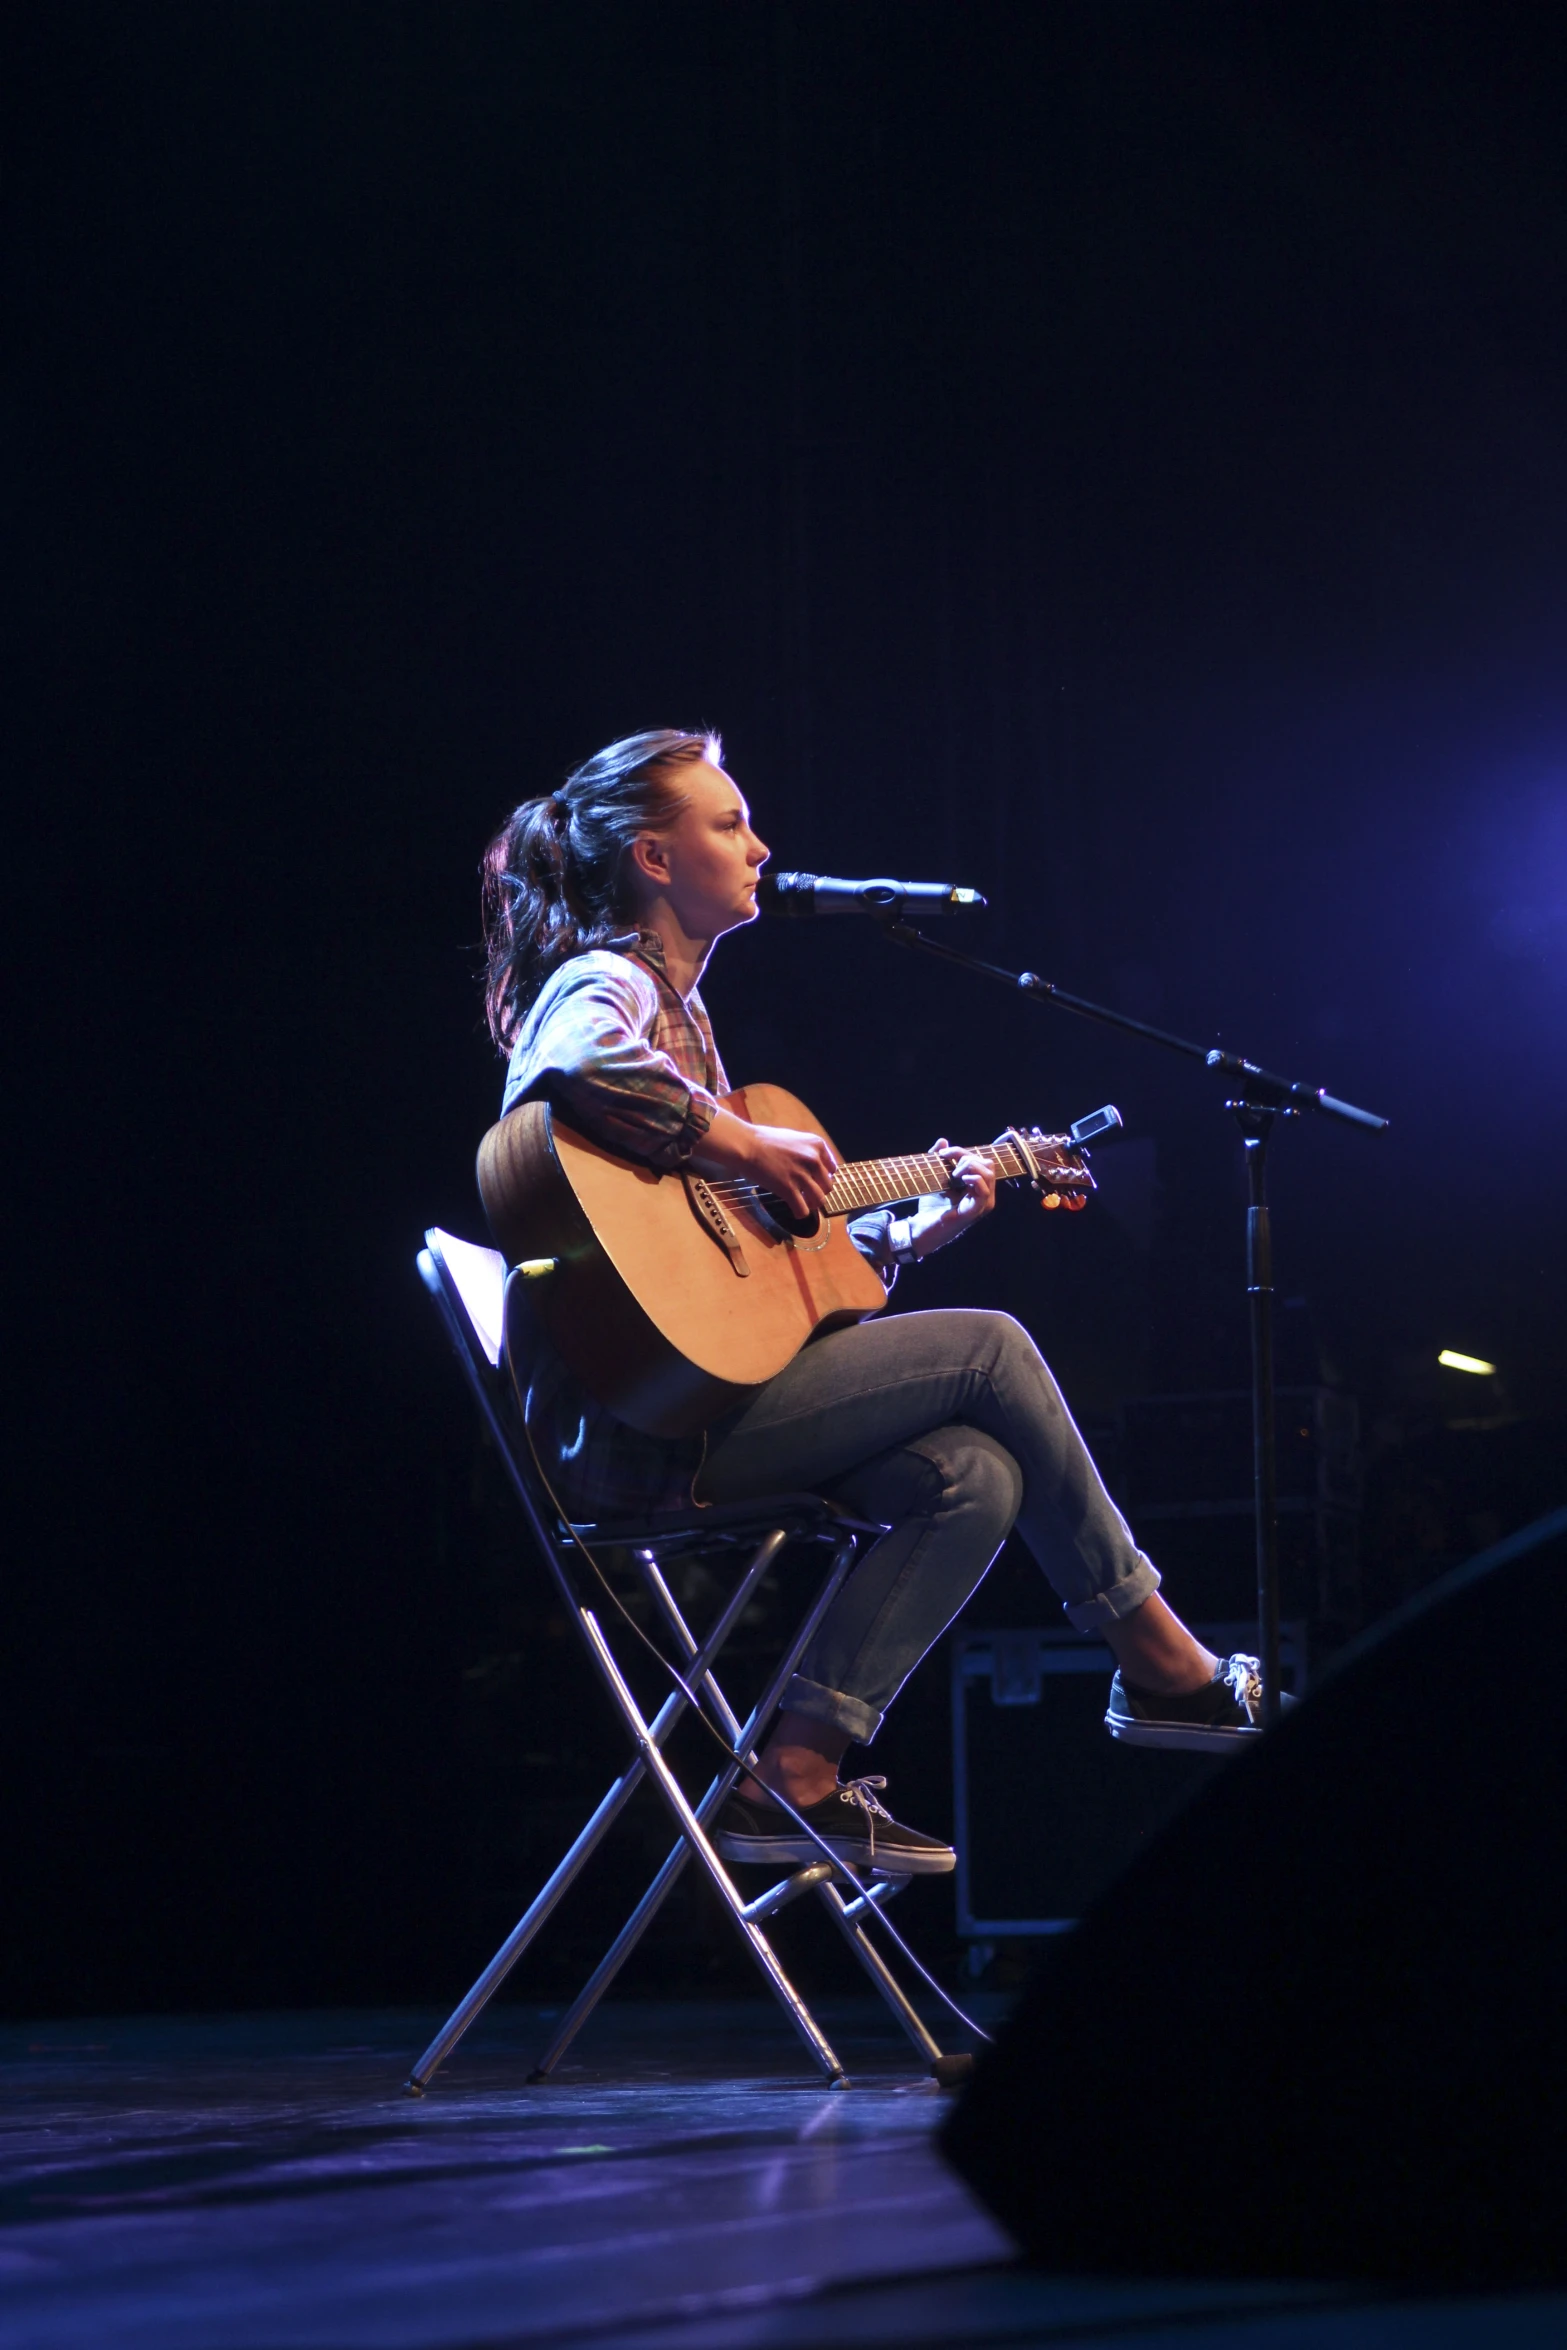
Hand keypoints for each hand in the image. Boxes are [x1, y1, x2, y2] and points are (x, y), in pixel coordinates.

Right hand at [691, 1108, 837, 1216]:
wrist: (747, 1145)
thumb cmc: (765, 1140)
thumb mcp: (793, 1138)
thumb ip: (807, 1151)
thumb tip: (814, 1167)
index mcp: (817, 1145)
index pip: (832, 1169)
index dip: (823, 1177)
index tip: (814, 1181)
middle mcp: (813, 1159)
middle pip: (827, 1186)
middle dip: (818, 1192)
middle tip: (807, 1194)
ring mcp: (802, 1175)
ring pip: (819, 1200)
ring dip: (811, 1204)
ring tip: (802, 1203)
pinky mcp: (789, 1189)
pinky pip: (803, 1210)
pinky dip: (800, 1213)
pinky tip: (794, 1210)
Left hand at [908, 1138, 997, 1256]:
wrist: (921, 1228)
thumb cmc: (931, 1206)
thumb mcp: (936, 1178)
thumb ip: (941, 1159)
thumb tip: (943, 1141)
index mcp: (979, 1187)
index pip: (982, 1161)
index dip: (963, 1152)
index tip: (943, 1154)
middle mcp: (984, 1195)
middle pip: (988, 1164)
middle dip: (967, 1158)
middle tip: (949, 1167)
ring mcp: (981, 1204)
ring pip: (988, 1174)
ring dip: (969, 1168)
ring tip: (953, 1175)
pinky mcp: (973, 1212)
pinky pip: (984, 1191)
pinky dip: (973, 1180)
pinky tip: (960, 1180)